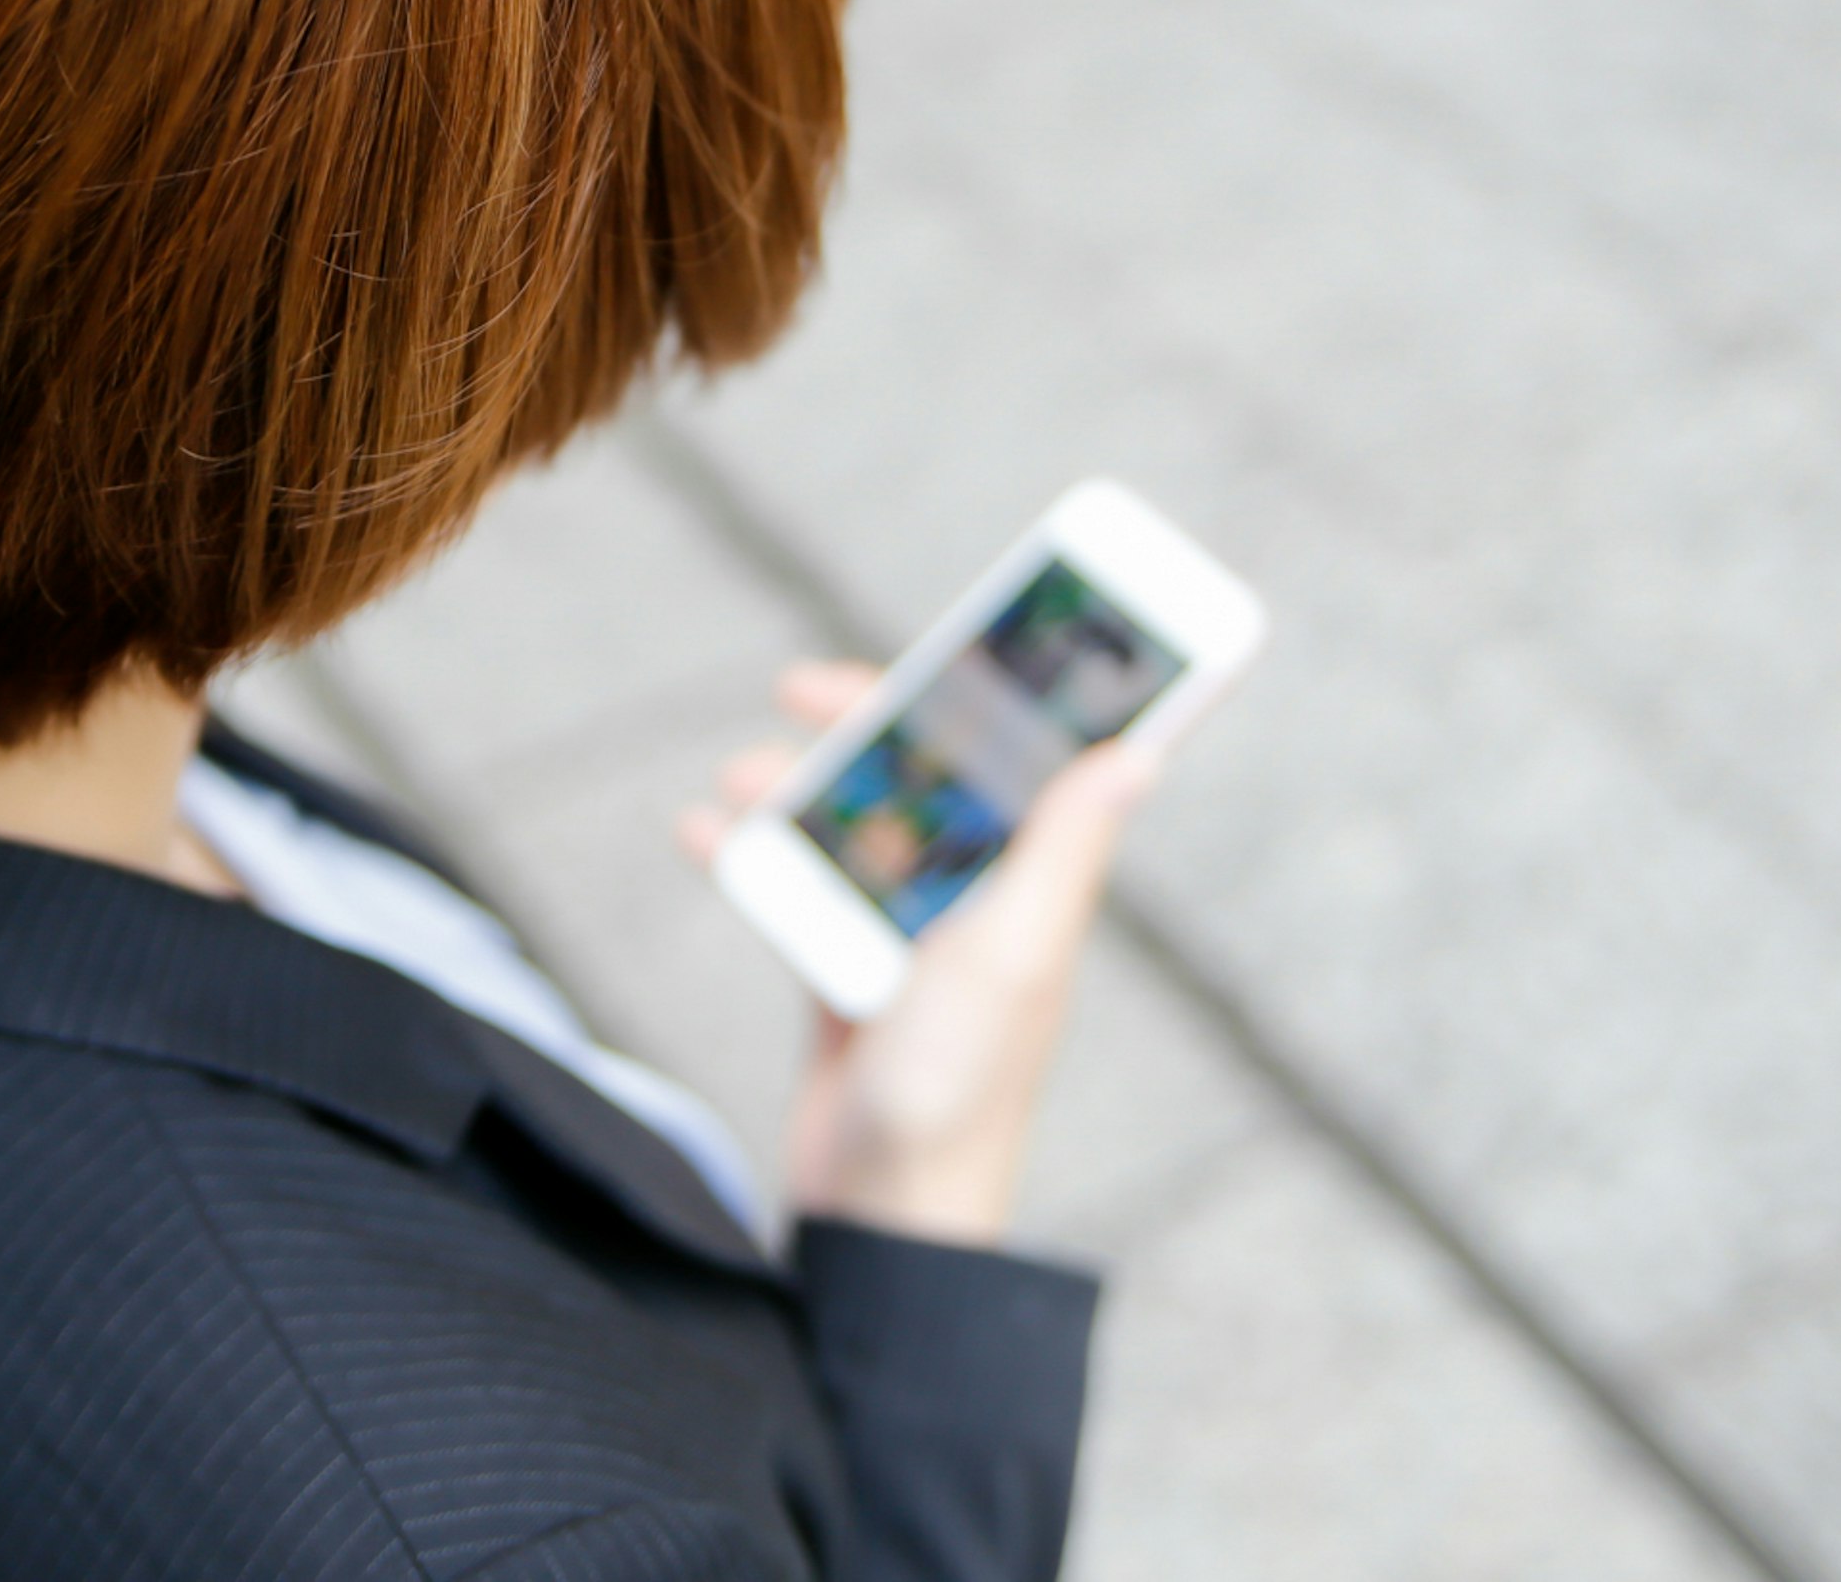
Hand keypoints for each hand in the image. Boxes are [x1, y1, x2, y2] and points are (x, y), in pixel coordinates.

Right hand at [677, 661, 1159, 1246]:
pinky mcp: (849, 972)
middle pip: (925, 774)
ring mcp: (909, 933)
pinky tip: (702, 835)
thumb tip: (1139, 753)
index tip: (975, 622)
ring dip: (791, 789)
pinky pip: (799, 888)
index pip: (1035, 758)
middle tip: (799, 686)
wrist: (884, 1217)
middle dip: (865, 721)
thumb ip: (1062, 850)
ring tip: (735, 781)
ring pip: (850, 822)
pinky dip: (749, 857)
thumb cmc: (961, 1091)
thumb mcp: (1013, 956)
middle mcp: (977, 898)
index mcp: (1032, 884)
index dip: (1013, 688)